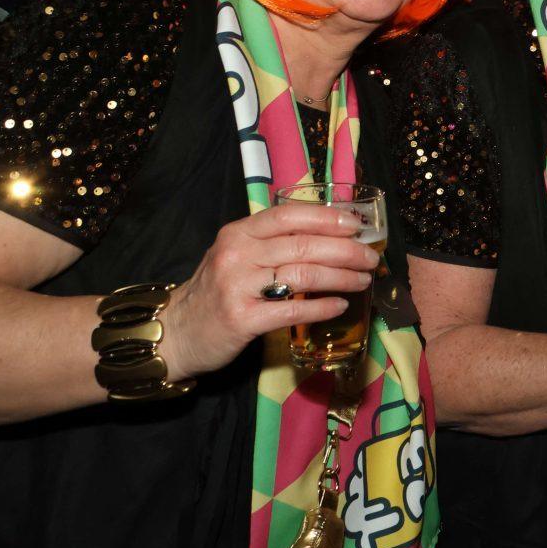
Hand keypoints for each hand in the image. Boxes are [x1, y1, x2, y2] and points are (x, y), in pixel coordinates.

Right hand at [162, 204, 379, 380]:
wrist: (175, 332)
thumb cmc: (216, 290)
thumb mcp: (237, 255)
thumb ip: (273, 242)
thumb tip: (330, 234)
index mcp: (239, 232)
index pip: (289, 215)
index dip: (328, 218)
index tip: (357, 226)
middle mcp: (237, 254)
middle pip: (304, 245)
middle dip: (346, 250)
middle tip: (370, 258)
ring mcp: (237, 286)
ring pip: (303, 275)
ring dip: (341, 277)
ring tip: (363, 281)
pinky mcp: (242, 319)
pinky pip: (292, 310)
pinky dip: (321, 307)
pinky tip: (339, 306)